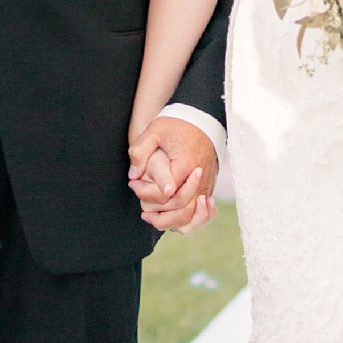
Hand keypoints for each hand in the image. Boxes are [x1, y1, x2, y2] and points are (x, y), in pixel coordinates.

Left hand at [128, 117, 216, 234]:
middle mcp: (199, 180)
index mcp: (184, 166)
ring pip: (192, 217)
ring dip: (171, 222)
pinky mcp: (208, 189)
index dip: (146, 193)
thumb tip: (134, 175)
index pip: (165, 193)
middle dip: (157, 211)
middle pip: (179, 210)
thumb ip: (140, 151)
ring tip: (152, 217)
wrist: (203, 121)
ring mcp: (206, 186)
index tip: (133, 183)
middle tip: (140, 205)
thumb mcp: (155, 131)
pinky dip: (190, 221)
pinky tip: (173, 217)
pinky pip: (203, 215)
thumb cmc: (177, 125)